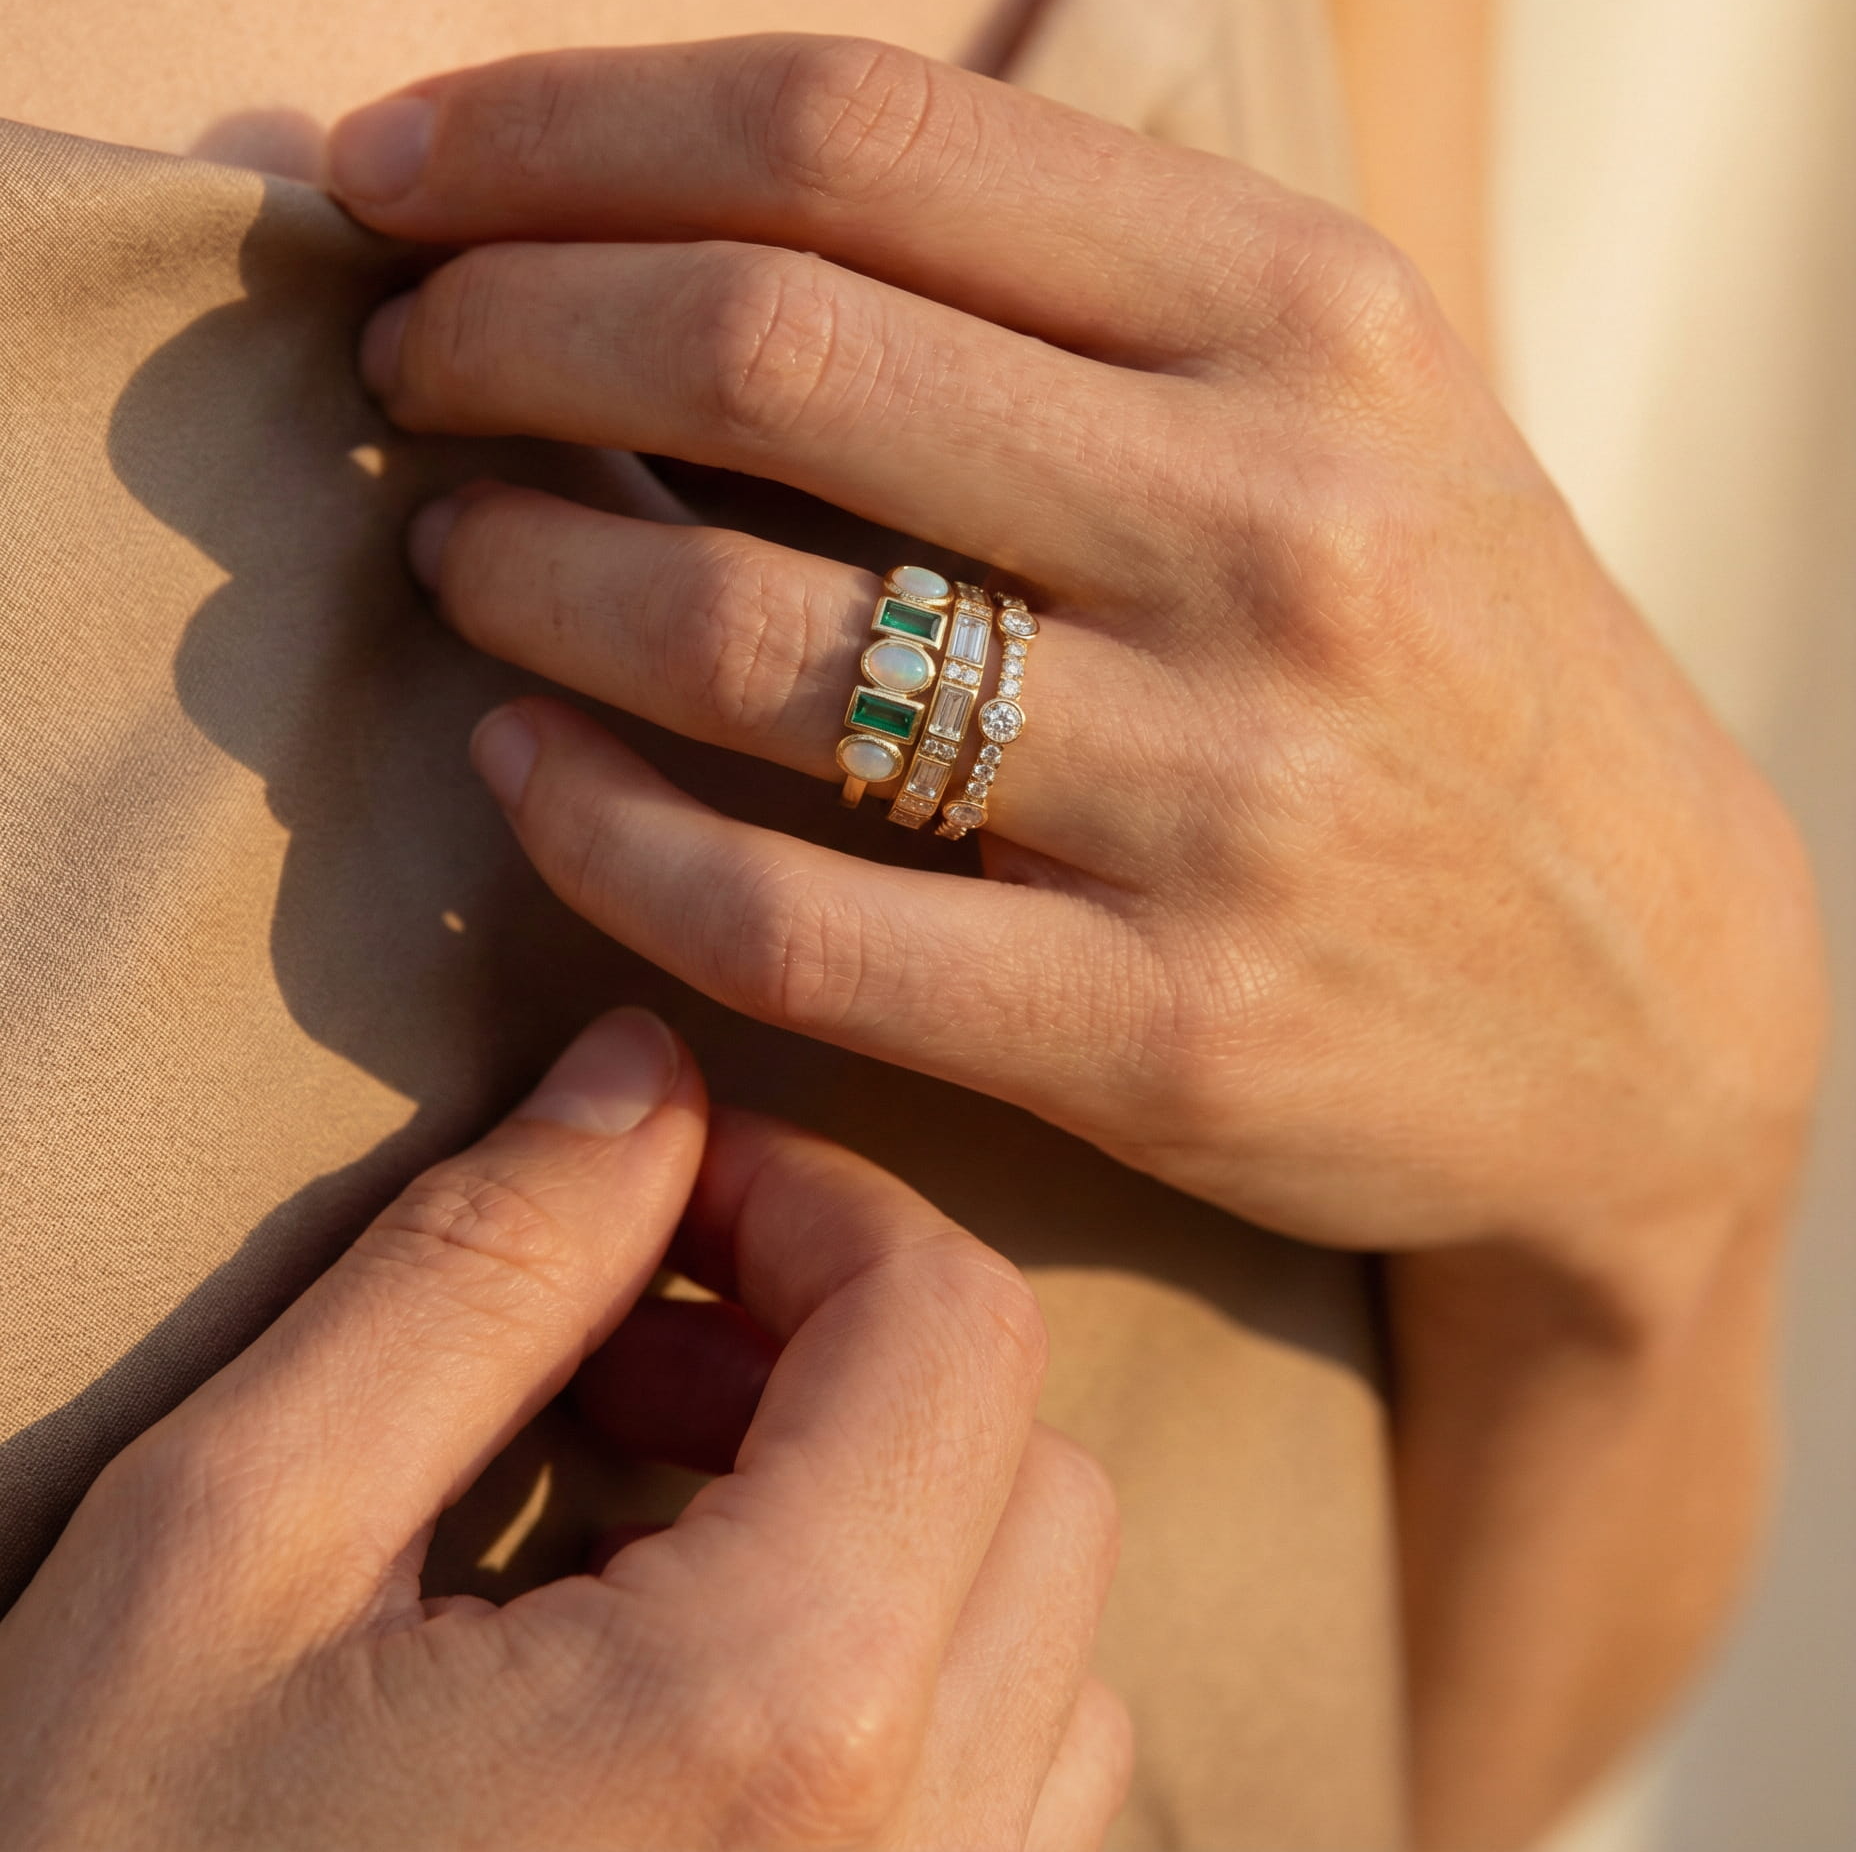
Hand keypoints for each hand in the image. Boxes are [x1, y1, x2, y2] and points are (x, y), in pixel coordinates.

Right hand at [0, 1010, 1126, 1851]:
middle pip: (1029, 1467)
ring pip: (1049, 1639)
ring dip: (881, 1511)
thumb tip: (646, 1075)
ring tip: (637, 1518)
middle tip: (623, 1353)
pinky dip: (903, 1680)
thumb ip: (480, 1275)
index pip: (950, 1330)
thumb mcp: (233, 1543)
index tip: (661, 1187)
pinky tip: (682, 1696)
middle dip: (840, 1345)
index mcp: (777, 1720)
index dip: (814, 1199)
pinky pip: (1012, 1803)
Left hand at [329, 35, 1821, 1316]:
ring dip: (520, 573)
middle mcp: (1279, 525)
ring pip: (746, 640)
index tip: (396, 164)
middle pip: (764, 349)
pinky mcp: (1163, 1032)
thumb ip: (1059, 282)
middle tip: (404, 360)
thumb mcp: (1333, 401)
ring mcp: (1228, 792)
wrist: (1654, 997)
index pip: (856, 133)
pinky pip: (783, 922)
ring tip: (454, 550)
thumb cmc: (1433, 652)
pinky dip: (593, 835)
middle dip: (500, 329)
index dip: (565, 128)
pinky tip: (521, 772)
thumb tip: (672, 196)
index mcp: (1307, 311)